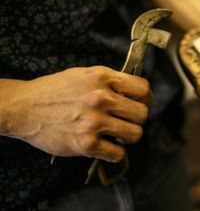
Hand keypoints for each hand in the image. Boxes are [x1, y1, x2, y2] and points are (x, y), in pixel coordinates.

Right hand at [1, 66, 149, 161]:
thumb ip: (111, 81)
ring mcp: (94, 122)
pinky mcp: (86, 144)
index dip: (145, 98)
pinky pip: (118, 154)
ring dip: (129, 135)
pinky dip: (116, 152)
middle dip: (137, 118)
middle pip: (143, 113)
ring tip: (118, 133)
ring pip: (135, 134)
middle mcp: (101, 98)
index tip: (139, 103)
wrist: (24, 108)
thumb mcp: (85, 74)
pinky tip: (107, 146)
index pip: (143, 88)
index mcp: (102, 78)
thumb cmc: (55, 90)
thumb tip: (135, 92)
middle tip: (127, 120)